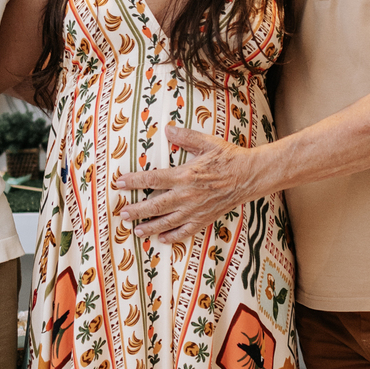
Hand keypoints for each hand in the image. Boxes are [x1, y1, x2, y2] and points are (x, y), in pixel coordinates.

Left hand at [114, 126, 261, 243]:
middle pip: (155, 205)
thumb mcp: (207, 142)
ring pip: (167, 222)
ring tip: (136, 230)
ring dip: (150, 226)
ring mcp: (195, 210)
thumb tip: (167, 129)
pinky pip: (186, 231)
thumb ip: (186, 136)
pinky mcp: (204, 219)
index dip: (133, 182)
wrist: (250, 176)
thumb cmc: (228, 158)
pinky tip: (162, 239)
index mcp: (185, 175)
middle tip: (122, 213)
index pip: (152, 179)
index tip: (119, 183)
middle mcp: (187, 195)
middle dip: (136, 210)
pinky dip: (173, 236)